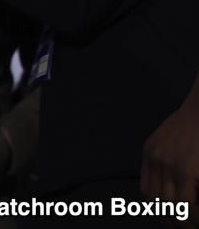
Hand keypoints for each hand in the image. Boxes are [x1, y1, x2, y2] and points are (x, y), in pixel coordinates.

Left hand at [142, 90, 198, 225]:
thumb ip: (170, 160)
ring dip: (183, 221)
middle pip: (155, 202)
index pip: (147, 191)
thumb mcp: (175, 140)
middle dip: (171, 220)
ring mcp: (168, 165)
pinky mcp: (184, 169)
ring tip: (194, 225)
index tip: (173, 218)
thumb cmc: (197, 123)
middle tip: (186, 227)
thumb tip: (179, 185)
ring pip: (169, 206)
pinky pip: (184, 202)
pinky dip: (192, 214)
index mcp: (151, 152)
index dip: (160, 209)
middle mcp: (155, 159)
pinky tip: (198, 217)